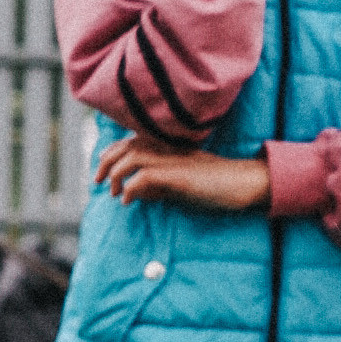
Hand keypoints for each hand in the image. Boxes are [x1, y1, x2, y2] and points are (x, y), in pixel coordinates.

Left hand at [96, 134, 268, 211]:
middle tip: (97, 182)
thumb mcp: (180, 183)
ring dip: (116, 176)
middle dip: (105, 163)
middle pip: (125, 147)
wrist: (243, 182)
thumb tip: (136, 192)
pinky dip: (131, 189)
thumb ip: (158, 185)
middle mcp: (167, 148)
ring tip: (114, 193)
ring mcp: (173, 160)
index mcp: (167, 146)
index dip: (110, 153)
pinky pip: (144, 178)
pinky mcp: (178, 175)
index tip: (102, 170)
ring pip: (131, 158)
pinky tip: (128, 200)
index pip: (129, 141)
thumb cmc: (214, 184)